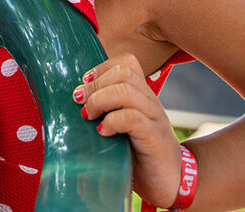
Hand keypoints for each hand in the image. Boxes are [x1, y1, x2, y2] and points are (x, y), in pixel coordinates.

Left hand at [73, 53, 181, 207]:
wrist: (172, 182)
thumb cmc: (139, 155)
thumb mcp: (121, 128)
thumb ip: (105, 113)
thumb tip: (71, 105)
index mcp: (142, 96)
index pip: (126, 62)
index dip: (101, 68)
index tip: (84, 85)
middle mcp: (150, 102)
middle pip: (123, 72)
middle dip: (95, 84)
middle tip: (80, 102)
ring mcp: (154, 118)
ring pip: (127, 91)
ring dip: (100, 100)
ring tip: (89, 116)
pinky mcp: (154, 138)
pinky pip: (132, 118)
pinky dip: (112, 121)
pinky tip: (103, 132)